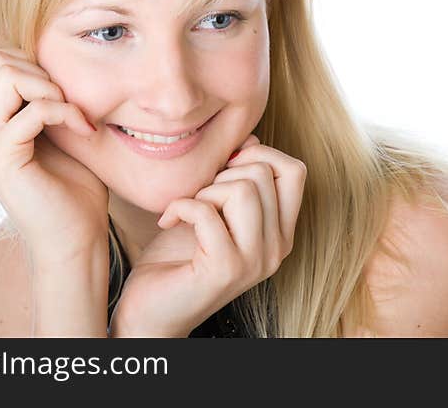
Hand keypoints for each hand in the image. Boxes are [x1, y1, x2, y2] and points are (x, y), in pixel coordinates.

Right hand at [0, 45, 108, 264]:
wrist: (76, 238)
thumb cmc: (73, 187)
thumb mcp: (53, 131)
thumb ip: (38, 97)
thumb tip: (44, 56)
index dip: (29, 61)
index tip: (59, 91)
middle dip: (38, 69)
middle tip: (66, 102)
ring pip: (4, 75)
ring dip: (49, 87)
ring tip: (72, 113)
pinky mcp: (1, 158)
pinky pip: (33, 109)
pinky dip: (64, 110)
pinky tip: (83, 129)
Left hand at [109, 134, 306, 336]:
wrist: (152, 308)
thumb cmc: (180, 255)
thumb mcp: (214, 207)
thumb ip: (237, 177)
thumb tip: (250, 138)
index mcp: (280, 232)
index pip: (295, 172)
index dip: (261, 155)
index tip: (228, 167)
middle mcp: (276, 249)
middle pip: (262, 174)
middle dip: (222, 173)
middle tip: (200, 195)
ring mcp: (254, 261)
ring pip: (243, 190)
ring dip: (205, 191)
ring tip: (188, 209)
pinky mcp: (225, 269)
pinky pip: (207, 212)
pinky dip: (180, 206)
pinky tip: (167, 219)